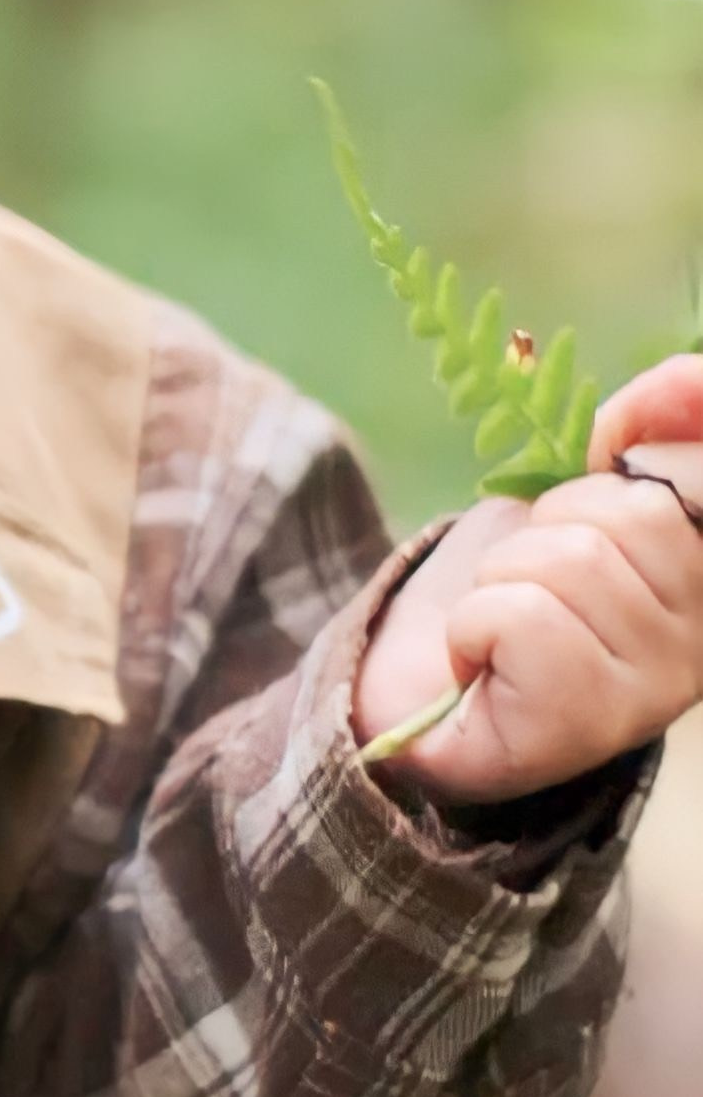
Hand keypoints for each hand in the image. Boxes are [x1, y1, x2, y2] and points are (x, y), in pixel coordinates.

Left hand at [353, 355, 702, 799]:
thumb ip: (641, 432)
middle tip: (530, 580)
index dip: (649, 440)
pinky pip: (523, 616)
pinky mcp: (586, 721)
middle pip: (631, 512)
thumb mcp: (575, 494)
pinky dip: (475, 623)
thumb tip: (687, 376)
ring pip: (570, 561)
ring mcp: (656, 688)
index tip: (606, 453)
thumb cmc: (511, 590)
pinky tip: (481, 661)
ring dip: (503, 578)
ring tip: (503, 625)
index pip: (702, 471)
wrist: (422, 698)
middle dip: (549, 526)